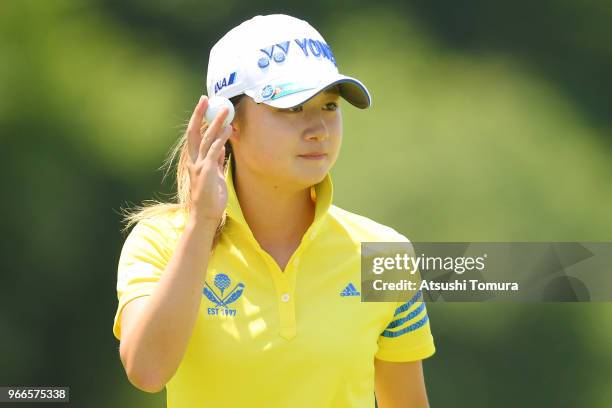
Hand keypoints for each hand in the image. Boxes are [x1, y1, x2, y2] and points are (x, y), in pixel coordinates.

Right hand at [185, 95, 231, 225]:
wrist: (205, 215)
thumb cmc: (210, 197)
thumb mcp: (213, 174)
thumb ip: (215, 160)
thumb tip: (221, 147)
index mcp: (194, 160)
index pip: (194, 135)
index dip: (198, 119)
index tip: (204, 104)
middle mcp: (194, 160)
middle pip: (194, 132)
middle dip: (200, 114)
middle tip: (207, 99)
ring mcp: (199, 166)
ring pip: (207, 139)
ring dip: (217, 123)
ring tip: (226, 110)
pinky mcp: (207, 172)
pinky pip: (215, 152)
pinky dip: (221, 139)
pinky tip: (230, 130)